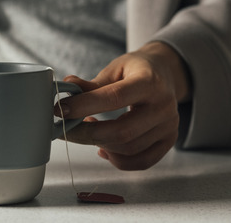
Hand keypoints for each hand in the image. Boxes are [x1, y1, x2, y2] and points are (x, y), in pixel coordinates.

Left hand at [54, 42, 191, 169]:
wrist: (165, 73)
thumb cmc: (137, 69)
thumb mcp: (115, 68)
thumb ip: (92, 83)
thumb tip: (67, 86)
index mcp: (149, 82)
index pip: (114, 98)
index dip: (84, 106)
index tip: (61, 109)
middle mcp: (163, 106)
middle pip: (122, 132)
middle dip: (87, 134)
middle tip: (66, 128)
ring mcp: (169, 126)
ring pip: (129, 149)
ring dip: (100, 144)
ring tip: (87, 129)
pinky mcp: (169, 140)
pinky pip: (141, 162)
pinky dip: (117, 159)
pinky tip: (104, 147)